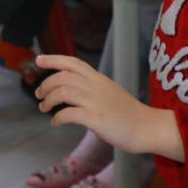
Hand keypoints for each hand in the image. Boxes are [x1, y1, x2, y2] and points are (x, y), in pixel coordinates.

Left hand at [34, 55, 184, 161]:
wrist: (148, 128)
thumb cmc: (129, 113)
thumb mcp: (111, 91)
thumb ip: (93, 88)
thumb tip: (74, 90)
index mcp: (99, 79)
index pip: (73, 62)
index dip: (53, 59)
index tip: (38, 60)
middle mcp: (96, 87)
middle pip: (63, 76)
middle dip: (46, 84)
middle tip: (38, 94)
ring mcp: (96, 102)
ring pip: (63, 92)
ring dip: (48, 100)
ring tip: (43, 108)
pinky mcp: (97, 119)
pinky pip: (69, 114)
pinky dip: (58, 117)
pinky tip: (55, 122)